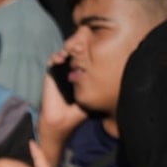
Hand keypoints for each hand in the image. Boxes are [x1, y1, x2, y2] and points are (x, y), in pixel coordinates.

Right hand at [37, 49, 87, 163]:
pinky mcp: (51, 76)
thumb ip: (98, 86)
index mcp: (82, 78)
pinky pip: (52, 61)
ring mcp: (61, 74)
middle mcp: (71, 74)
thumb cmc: (78, 112)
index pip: (86, 60)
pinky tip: (60, 58)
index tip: (93, 48)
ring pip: (64, 55)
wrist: (61, 120)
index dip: (88, 53)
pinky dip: (55, 57)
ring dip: (66, 50)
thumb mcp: (93, 97)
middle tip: (82, 46)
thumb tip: (114, 75)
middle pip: (75, 55)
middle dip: (78, 49)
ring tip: (69, 52)